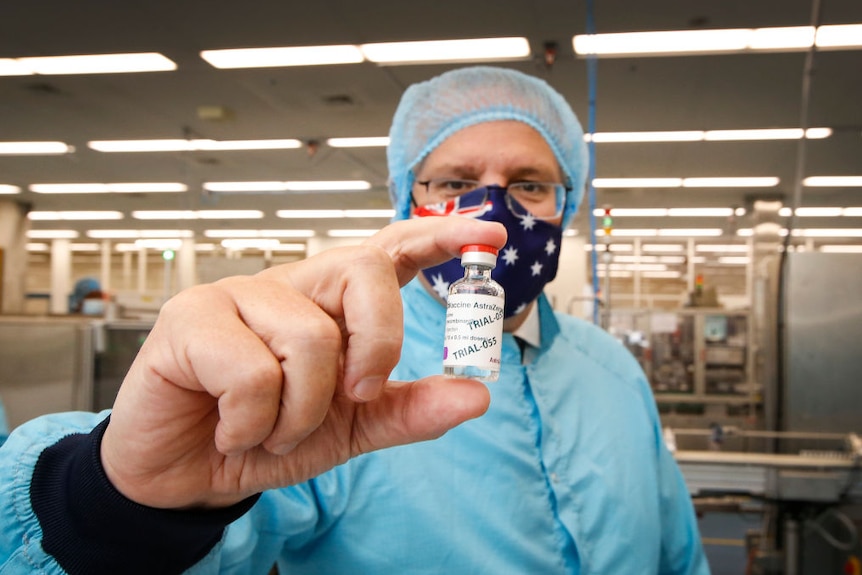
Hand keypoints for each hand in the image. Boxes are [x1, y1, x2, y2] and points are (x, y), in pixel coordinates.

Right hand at [100, 217, 506, 508]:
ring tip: (268, 429)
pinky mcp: (190, 316)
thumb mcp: (350, 430)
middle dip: (380, 339)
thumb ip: (409, 410)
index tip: (490, 234)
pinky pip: (253, 373)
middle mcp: (290, 286)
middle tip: (359, 392)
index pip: (389, 252)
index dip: (438, 237)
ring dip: (301, 412)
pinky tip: (228, 427)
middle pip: (364, 269)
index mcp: (331, 304)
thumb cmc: (266, 436)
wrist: (187, 475)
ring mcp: (238, 294)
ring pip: (311, 338)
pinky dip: (252, 423)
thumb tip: (478, 394)